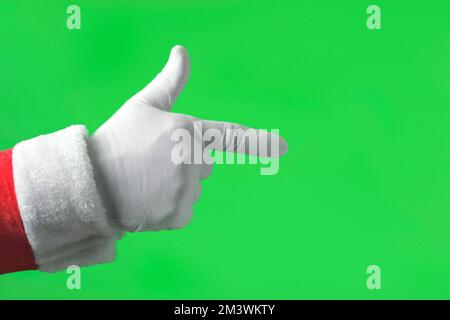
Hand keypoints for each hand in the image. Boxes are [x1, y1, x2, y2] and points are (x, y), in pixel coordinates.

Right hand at [88, 46, 287, 231]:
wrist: (90, 183)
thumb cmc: (118, 140)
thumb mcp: (143, 106)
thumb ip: (170, 81)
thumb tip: (182, 50)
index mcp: (189, 131)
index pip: (232, 137)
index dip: (261, 142)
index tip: (285, 147)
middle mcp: (193, 162)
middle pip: (206, 164)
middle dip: (187, 161)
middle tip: (153, 161)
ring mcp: (187, 191)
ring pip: (193, 188)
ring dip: (176, 185)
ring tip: (146, 180)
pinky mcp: (179, 216)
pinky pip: (184, 209)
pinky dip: (169, 206)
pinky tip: (147, 198)